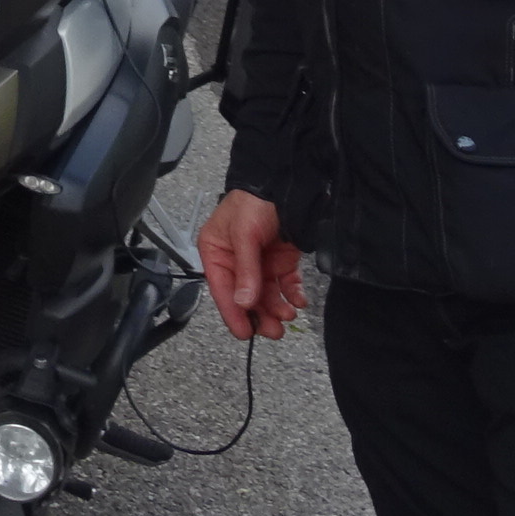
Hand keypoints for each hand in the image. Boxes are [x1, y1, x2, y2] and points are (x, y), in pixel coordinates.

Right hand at [198, 191, 305, 341]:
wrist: (284, 182)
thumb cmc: (253, 201)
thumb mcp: (244, 234)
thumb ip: (245, 270)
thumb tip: (244, 302)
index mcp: (216, 251)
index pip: (221, 289)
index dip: (233, 312)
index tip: (244, 332)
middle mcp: (236, 259)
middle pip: (245, 296)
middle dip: (260, 315)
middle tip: (273, 331)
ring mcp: (259, 261)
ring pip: (266, 294)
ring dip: (276, 308)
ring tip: (288, 316)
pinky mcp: (280, 261)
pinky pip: (284, 284)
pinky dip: (291, 295)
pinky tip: (298, 301)